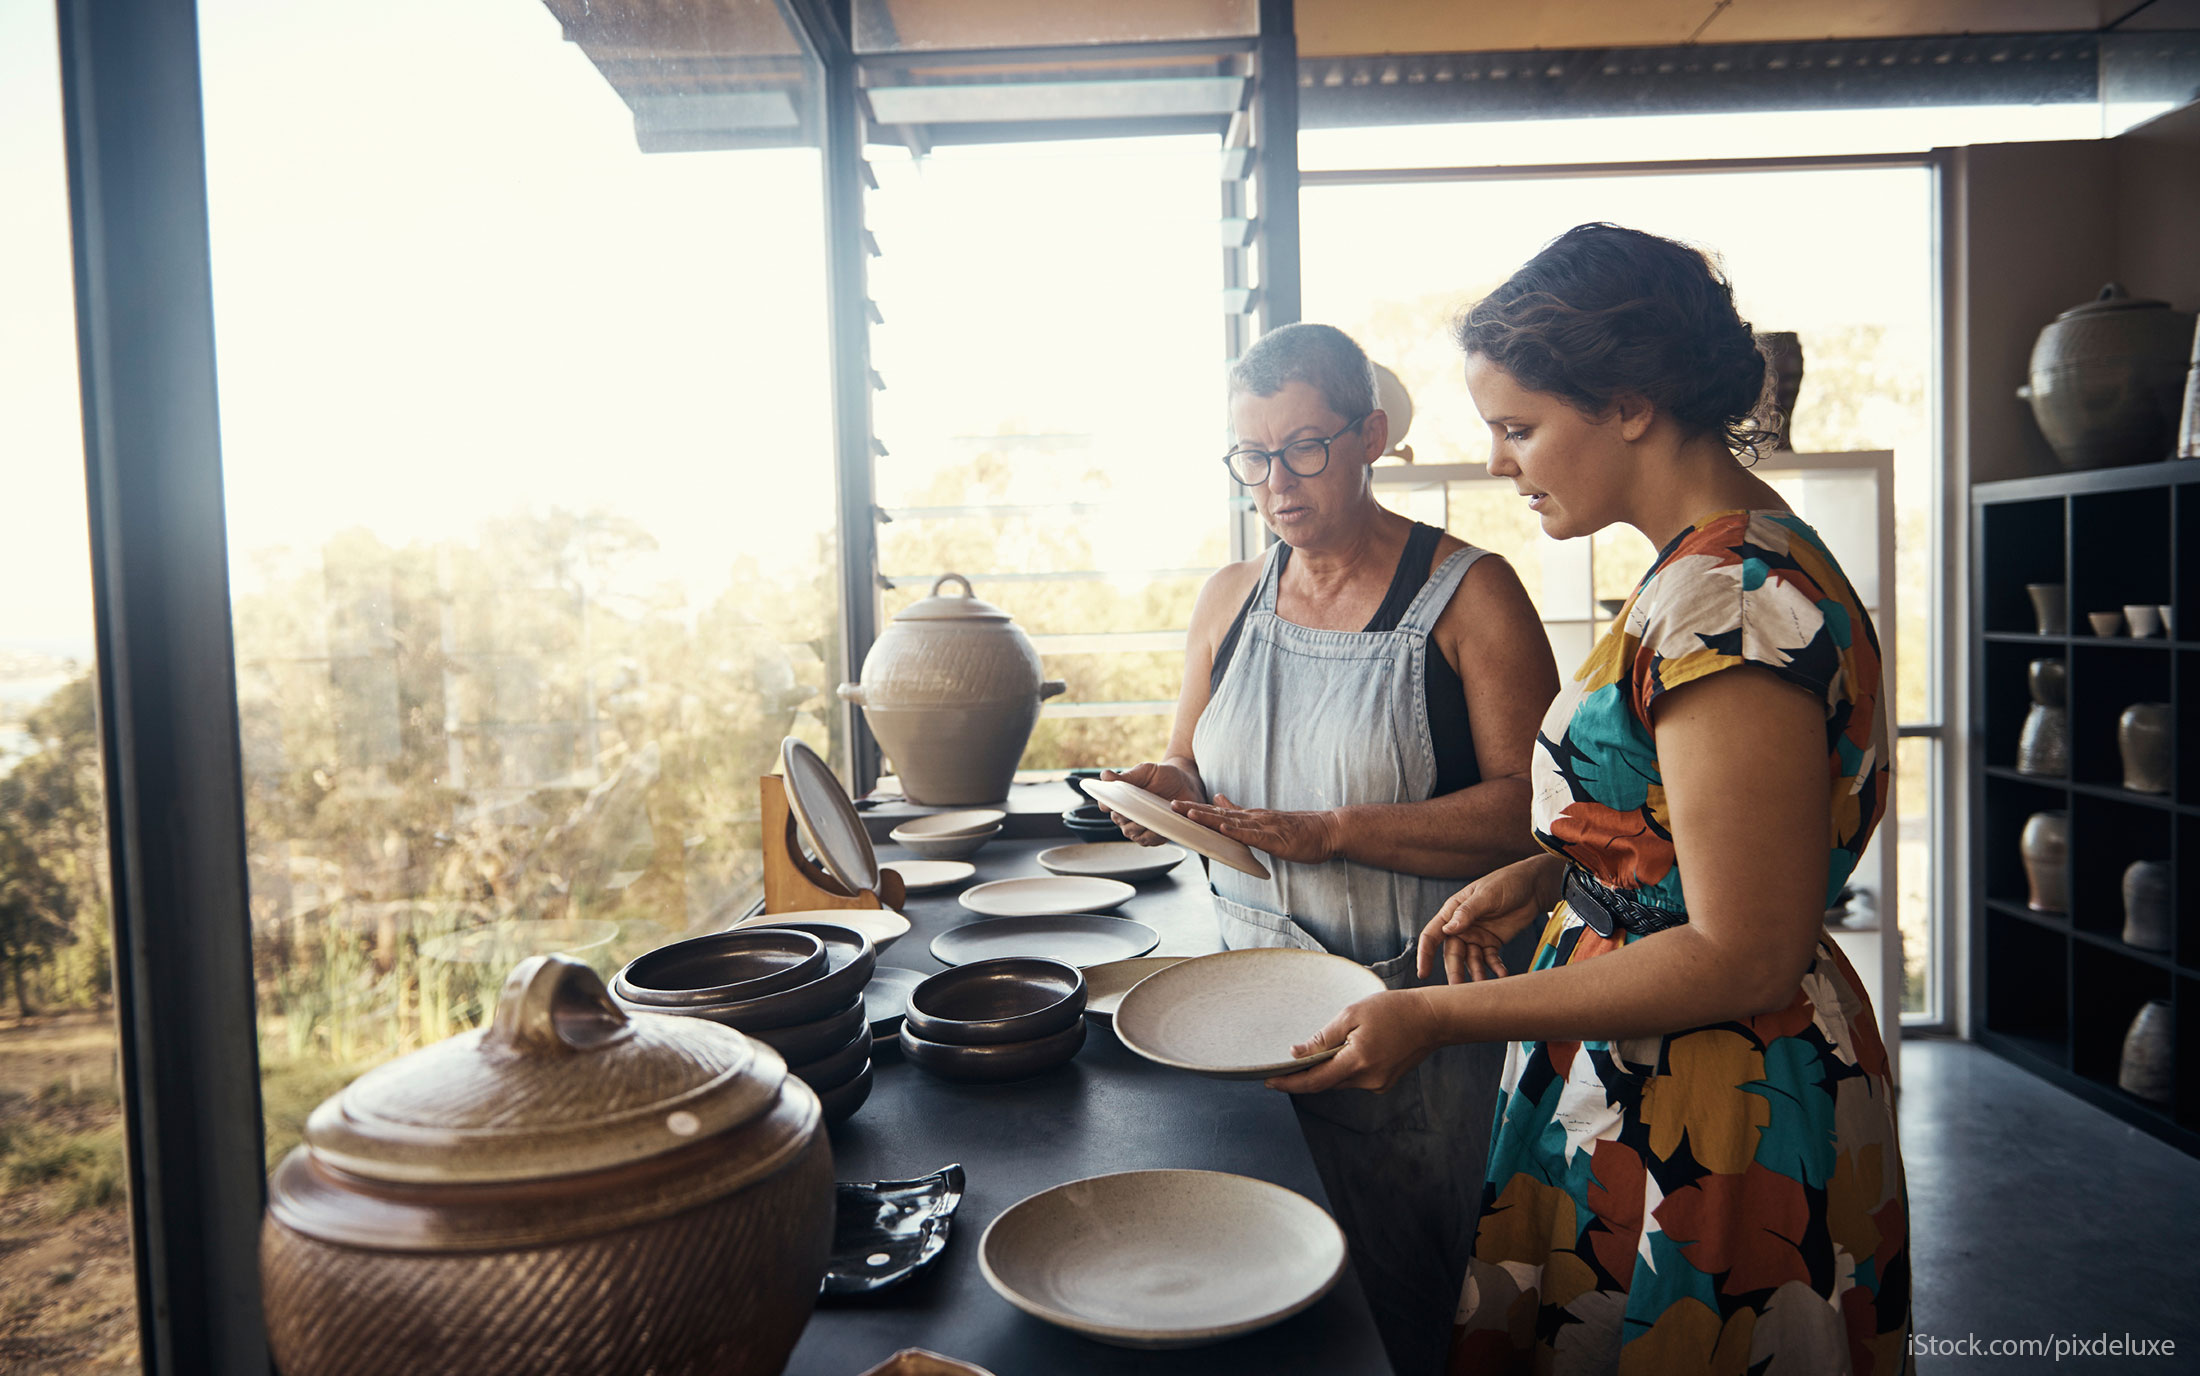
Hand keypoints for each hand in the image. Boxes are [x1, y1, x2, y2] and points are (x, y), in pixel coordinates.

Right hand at [1097, 762, 1200, 845]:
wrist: (1184, 783)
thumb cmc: (1162, 776)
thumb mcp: (1145, 772)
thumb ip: (1127, 776)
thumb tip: (1105, 776)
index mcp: (1119, 800)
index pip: (1107, 805)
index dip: (1110, 804)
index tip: (1118, 802)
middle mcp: (1126, 817)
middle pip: (1122, 822)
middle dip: (1132, 816)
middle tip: (1144, 808)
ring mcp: (1139, 829)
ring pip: (1136, 834)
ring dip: (1147, 825)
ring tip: (1158, 815)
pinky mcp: (1154, 837)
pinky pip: (1152, 840)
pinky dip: (1160, 833)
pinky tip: (1167, 823)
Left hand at [1172, 794, 1340, 864]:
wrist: (1328, 830)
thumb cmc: (1299, 830)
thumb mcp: (1264, 819)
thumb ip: (1240, 811)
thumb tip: (1218, 799)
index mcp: (1251, 817)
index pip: (1219, 813)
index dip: (1196, 809)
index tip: (1176, 806)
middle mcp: (1255, 818)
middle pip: (1219, 814)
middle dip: (1195, 811)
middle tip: (1172, 806)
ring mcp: (1265, 827)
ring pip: (1233, 822)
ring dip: (1211, 818)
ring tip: (1190, 814)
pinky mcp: (1276, 839)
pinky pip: (1254, 835)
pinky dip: (1238, 831)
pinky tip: (1224, 829)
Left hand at [1264, 988, 1446, 1093]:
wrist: (1431, 1019)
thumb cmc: (1393, 1010)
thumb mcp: (1352, 1015)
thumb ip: (1323, 1037)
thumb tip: (1297, 1054)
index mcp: (1357, 1062)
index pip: (1315, 1081)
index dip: (1290, 1083)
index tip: (1269, 1081)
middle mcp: (1368, 1080)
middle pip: (1326, 1083)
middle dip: (1306, 1076)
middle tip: (1284, 1066)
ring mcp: (1378, 1084)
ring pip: (1341, 1081)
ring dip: (1327, 1070)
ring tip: (1317, 1052)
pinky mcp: (1385, 1082)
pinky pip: (1355, 1078)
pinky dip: (1344, 1068)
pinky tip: (1345, 1051)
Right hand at [1415, 854, 1562, 984]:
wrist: (1533, 886)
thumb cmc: (1506, 882)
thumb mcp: (1486, 895)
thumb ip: (1467, 912)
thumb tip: (1447, 929)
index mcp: (1452, 912)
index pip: (1433, 934)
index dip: (1425, 954)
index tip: (1423, 973)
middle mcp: (1462, 927)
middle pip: (1453, 953)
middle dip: (1455, 971)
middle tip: (1458, 990)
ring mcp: (1477, 936)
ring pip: (1471, 960)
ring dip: (1476, 973)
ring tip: (1484, 987)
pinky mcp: (1493, 943)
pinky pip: (1490, 959)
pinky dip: (1495, 968)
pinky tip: (1503, 975)